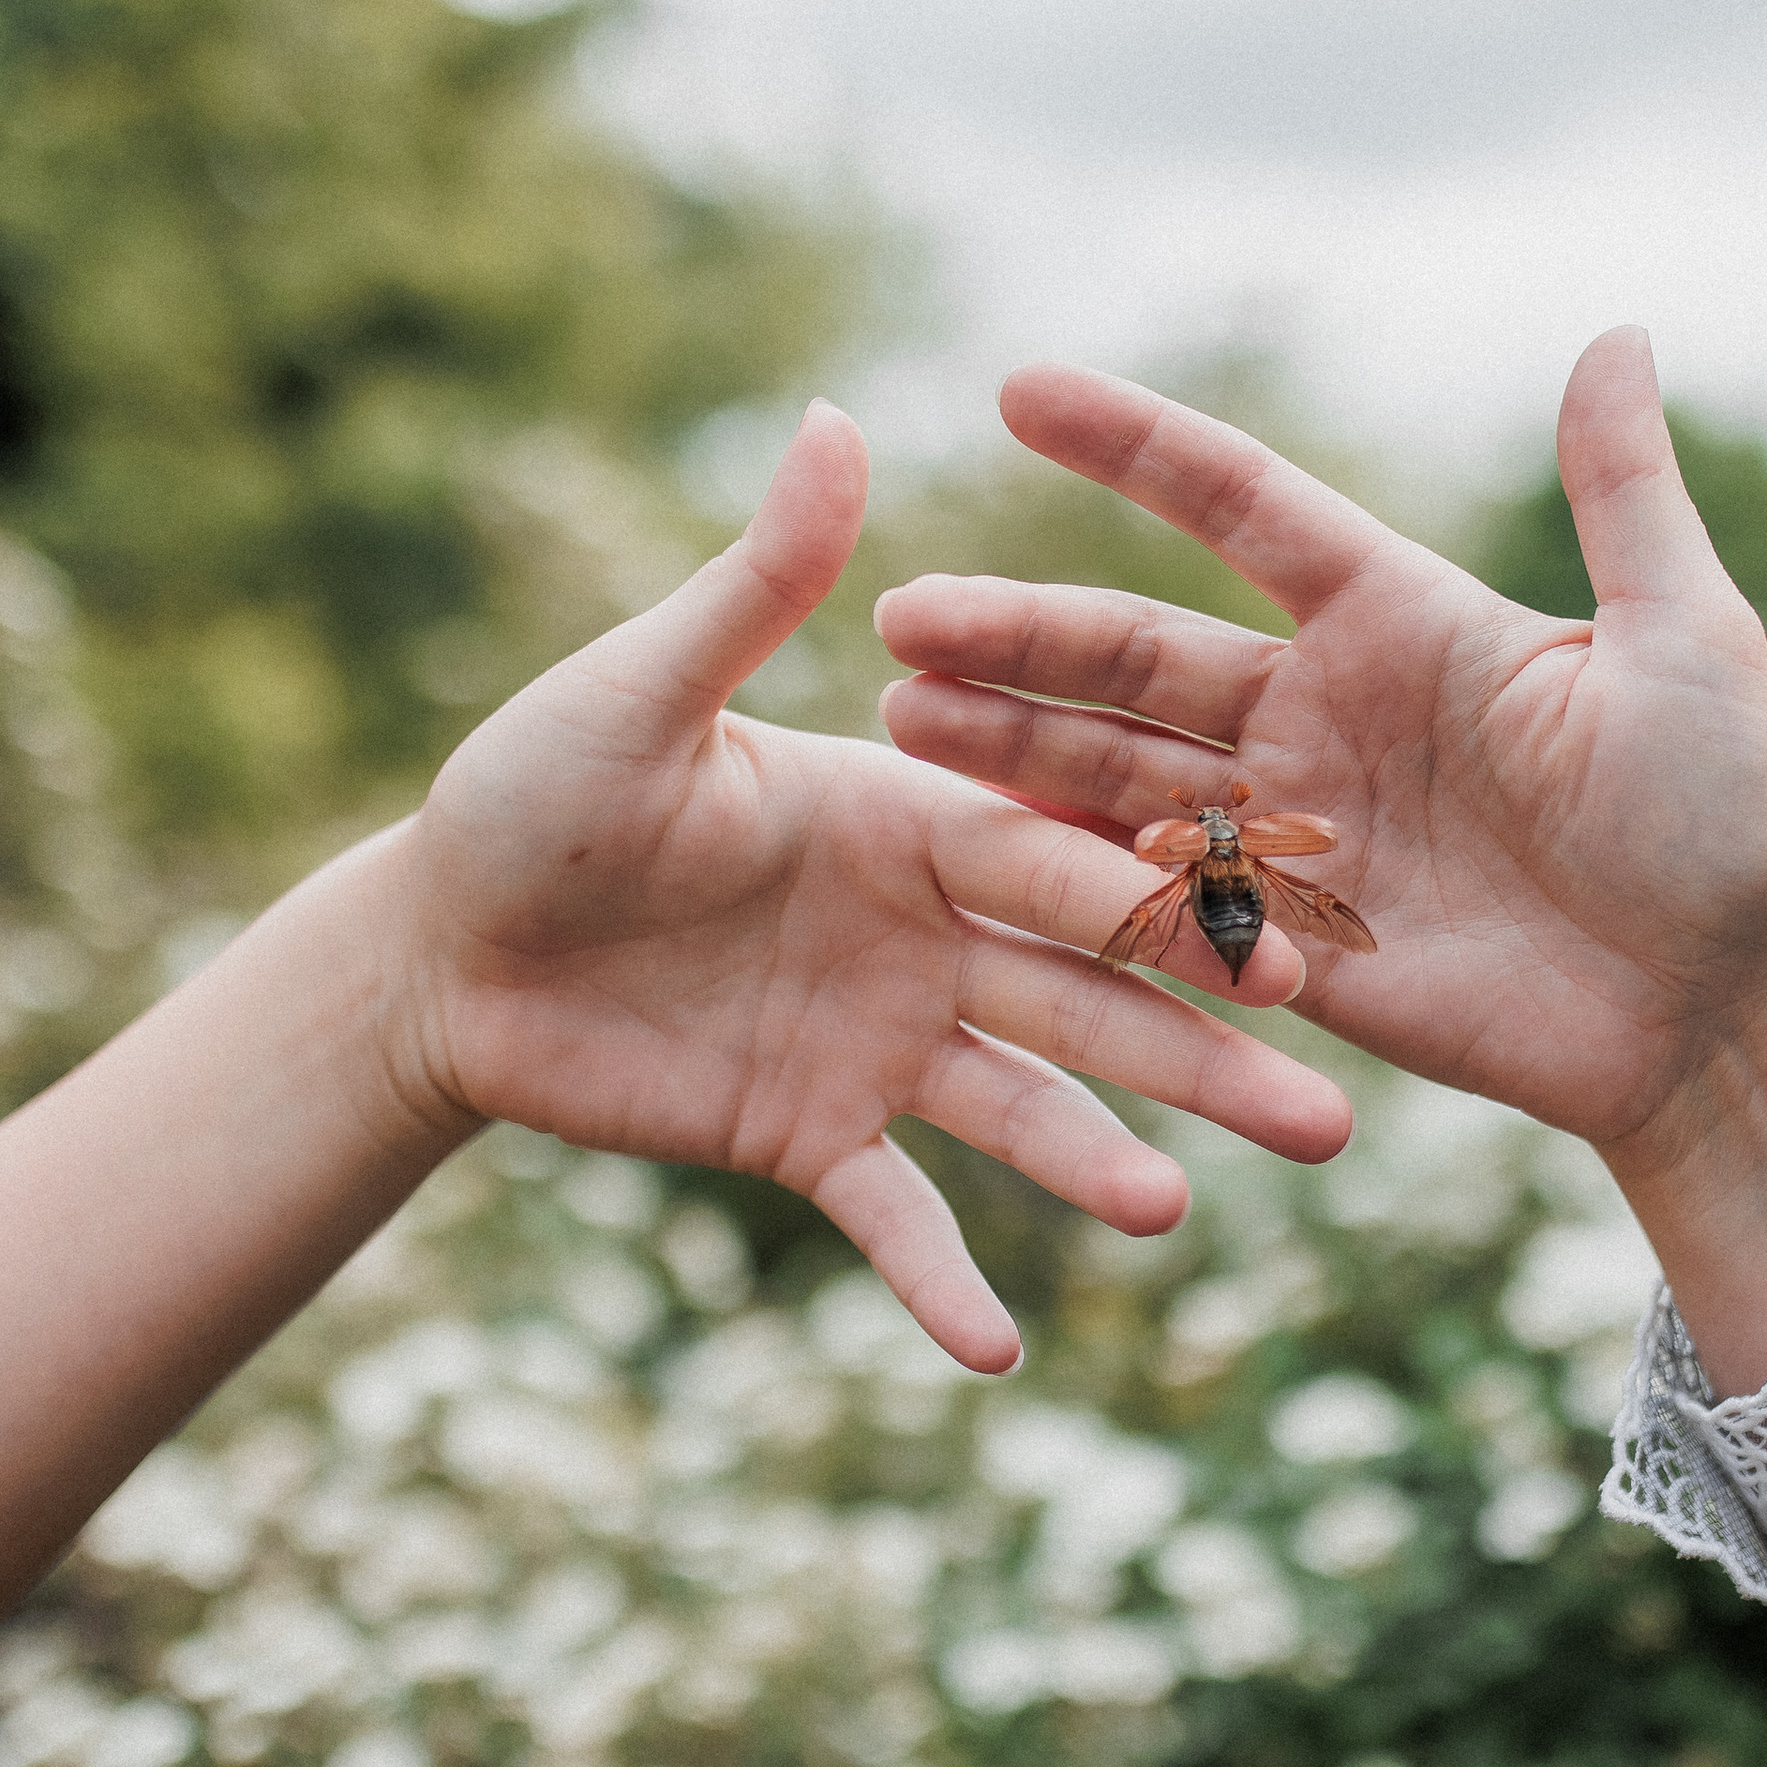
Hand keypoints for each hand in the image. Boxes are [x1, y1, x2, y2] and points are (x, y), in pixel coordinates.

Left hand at [393, 402, 1352, 1374]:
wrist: (443, 948)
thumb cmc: (530, 794)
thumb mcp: (638, 696)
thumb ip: (749, 591)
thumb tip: (834, 417)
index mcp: (909, 820)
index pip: (1056, 864)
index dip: (1159, 909)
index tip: (1277, 947)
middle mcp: (922, 933)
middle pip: (1083, 998)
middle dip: (1199, 1052)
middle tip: (1324, 1113)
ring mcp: (875, 1043)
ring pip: (1018, 1111)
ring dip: (1097, 1162)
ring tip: (1175, 1212)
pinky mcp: (808, 1136)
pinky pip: (891, 1216)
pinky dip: (939, 1279)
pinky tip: (997, 1350)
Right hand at [875, 341, 1766, 1388]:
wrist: (1711, 1015)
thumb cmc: (1721, 821)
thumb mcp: (1690, 644)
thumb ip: (1622, 502)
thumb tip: (1610, 332)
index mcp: (1398, 621)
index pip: (1240, 509)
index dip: (1133, 450)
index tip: (1018, 391)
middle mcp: (1323, 713)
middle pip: (1138, 653)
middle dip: (1018, 632)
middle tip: (898, 617)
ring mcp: (1293, 831)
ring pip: (1120, 772)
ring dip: (1009, 747)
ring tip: (896, 722)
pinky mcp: (1285, 944)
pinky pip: (1160, 903)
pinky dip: (1078, 876)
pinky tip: (982, 850)